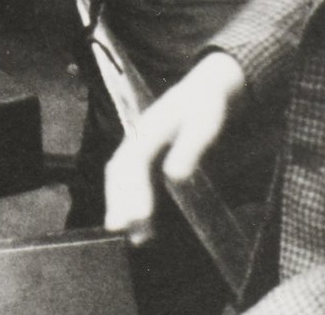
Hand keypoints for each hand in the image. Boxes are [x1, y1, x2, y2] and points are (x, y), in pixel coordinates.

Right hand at [104, 51, 245, 244]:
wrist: (205, 91)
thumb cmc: (206, 107)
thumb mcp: (204, 124)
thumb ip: (190, 148)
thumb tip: (174, 176)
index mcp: (148, 130)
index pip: (134, 163)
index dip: (134, 191)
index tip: (140, 217)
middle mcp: (137, 138)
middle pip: (119, 171)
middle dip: (118, 201)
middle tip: (121, 230)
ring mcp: (138, 145)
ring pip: (120, 176)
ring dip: (120, 203)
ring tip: (128, 233)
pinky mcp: (145, 154)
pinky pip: (129, 177)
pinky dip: (128, 198)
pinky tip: (139, 220)